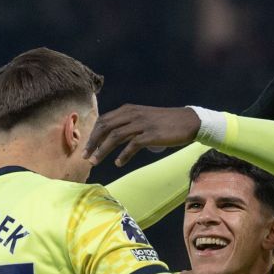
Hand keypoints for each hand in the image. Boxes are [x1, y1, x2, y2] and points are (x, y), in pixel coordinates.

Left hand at [87, 105, 202, 167]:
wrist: (188, 121)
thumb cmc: (165, 123)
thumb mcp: (143, 119)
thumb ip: (127, 126)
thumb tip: (112, 140)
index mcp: (128, 110)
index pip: (103, 120)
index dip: (92, 134)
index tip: (86, 147)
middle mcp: (133, 114)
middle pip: (105, 127)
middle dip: (92, 142)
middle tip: (85, 156)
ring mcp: (142, 124)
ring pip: (114, 136)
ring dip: (102, 150)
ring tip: (95, 162)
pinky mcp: (151, 134)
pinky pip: (132, 145)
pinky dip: (123, 155)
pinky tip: (118, 163)